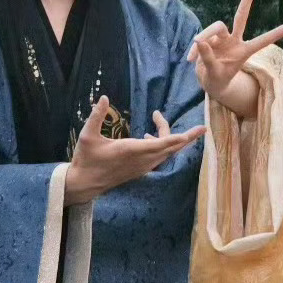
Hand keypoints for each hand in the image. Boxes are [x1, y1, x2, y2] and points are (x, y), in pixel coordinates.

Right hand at [64, 97, 204, 205]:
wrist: (84, 184)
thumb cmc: (85, 159)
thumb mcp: (87, 136)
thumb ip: (96, 116)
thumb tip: (104, 97)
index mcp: (132, 150)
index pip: (164, 143)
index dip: (182, 137)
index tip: (197, 131)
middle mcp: (142, 160)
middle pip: (171, 147)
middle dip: (185, 136)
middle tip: (198, 126)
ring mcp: (142, 167)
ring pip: (166, 153)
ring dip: (170, 138)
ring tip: (157, 120)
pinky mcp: (140, 171)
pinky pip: (159, 158)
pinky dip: (162, 147)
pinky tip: (148, 137)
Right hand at [185, 0, 282, 102]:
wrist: (209, 82)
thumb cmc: (218, 80)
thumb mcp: (214, 74)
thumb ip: (208, 58)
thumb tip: (200, 41)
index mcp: (244, 51)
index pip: (262, 41)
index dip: (276, 34)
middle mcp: (234, 40)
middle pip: (240, 17)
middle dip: (246, 1)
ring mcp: (222, 38)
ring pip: (215, 27)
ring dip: (204, 36)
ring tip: (193, 57)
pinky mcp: (209, 39)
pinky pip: (201, 39)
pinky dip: (194, 49)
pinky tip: (190, 60)